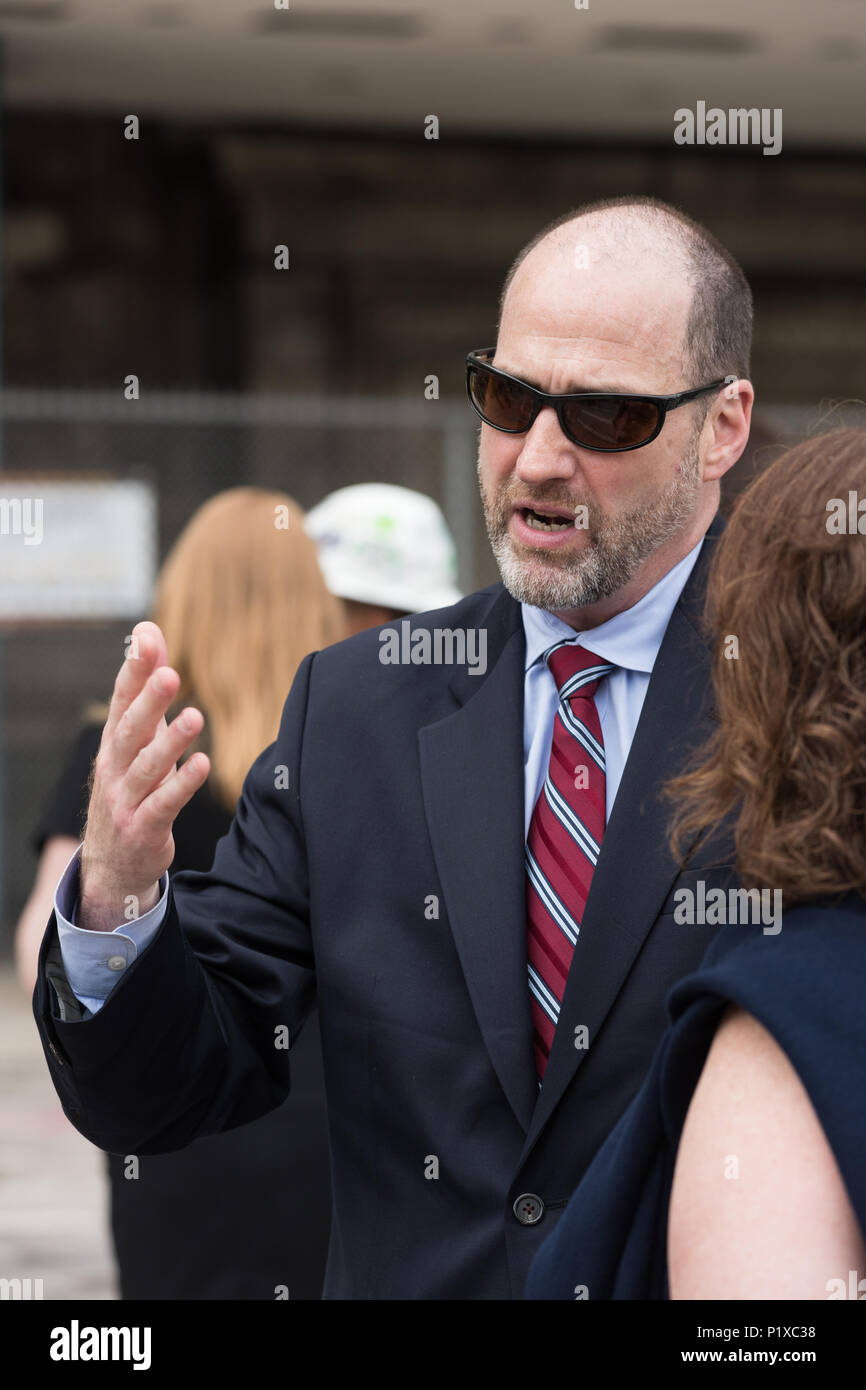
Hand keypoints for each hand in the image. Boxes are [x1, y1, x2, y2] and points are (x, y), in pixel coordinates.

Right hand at [78, 621, 209, 931]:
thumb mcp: (137, 737)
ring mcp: (126, 799)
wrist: (113, 862)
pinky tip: (203, 765)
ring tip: (195, 717)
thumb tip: (148, 630)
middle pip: (131, 729)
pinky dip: (182, 784)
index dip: (134, 670)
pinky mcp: (143, 827)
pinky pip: (164, 803)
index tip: (146, 639)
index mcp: (114, 742)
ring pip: (147, 767)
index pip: (121, 699)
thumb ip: (145, 685)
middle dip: (149, 701)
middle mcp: (115, 767)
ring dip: (171, 742)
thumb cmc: (131, 787)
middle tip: (170, 675)